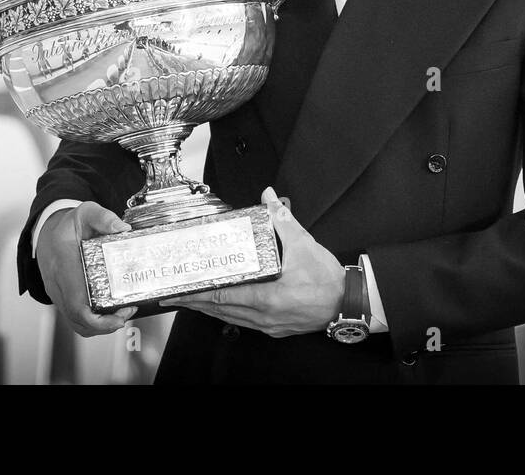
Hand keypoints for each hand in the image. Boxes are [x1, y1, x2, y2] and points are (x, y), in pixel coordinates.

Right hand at [37, 201, 137, 335]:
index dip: (97, 318)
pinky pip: (74, 319)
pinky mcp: (60, 298)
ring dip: (100, 326)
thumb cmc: (67, 225)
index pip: (76, 302)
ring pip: (76, 323)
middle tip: (127, 311)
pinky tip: (109, 314)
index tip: (119, 316)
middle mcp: (57, 282)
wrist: (45, 232)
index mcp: (63, 263)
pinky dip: (93, 323)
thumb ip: (104, 218)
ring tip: (122, 313)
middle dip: (105, 324)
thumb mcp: (85, 213)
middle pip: (78, 318)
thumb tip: (123, 229)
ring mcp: (57, 293)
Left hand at [159, 187, 344, 337]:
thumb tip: (269, 197)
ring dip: (211, 310)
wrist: (349, 303)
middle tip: (175, 295)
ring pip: (231, 319)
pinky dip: (229, 313)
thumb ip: (282, 219)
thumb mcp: (304, 244)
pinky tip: (223, 306)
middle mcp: (265, 317)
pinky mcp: (276, 328)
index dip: (197, 295)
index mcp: (268, 299)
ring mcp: (269, 325)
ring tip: (192, 299)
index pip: (223, 298)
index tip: (178, 292)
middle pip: (221, 312)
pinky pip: (244, 322)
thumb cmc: (328, 280)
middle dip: (196, 303)